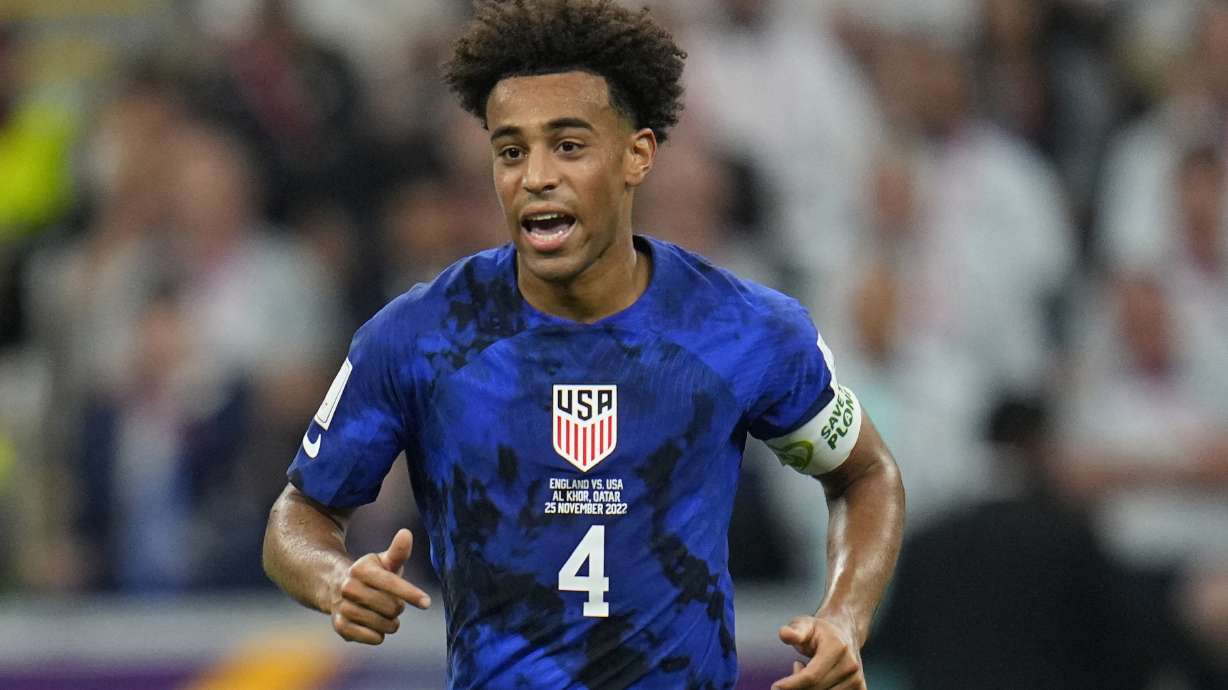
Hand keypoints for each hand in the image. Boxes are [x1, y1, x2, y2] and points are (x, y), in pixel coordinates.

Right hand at [330, 528, 430, 644]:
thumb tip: (406, 533)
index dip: (411, 593)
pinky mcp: (340, 627)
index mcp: (360, 569)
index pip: (391, 583)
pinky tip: (373, 624)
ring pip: (384, 625)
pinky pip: (374, 638)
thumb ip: (398, 551)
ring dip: (390, 622)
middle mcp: (348, 588)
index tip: (427, 603)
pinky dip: (379, 634)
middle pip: (391, 608)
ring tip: (382, 613)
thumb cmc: (372, 574)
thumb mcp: (384, 561)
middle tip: (393, 602)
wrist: (337, 588)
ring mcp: (343, 608)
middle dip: (399, 607)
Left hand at [772, 615, 864, 689]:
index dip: (791, 685)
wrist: (844, 634)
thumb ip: (794, 631)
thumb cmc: (819, 632)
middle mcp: (850, 665)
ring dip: (808, 689)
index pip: (811, 676)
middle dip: (797, 686)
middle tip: (795, 668)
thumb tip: (785, 634)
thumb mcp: (804, 625)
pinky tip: (818, 680)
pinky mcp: (860, 689)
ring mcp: (857, 679)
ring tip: (808, 670)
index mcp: (837, 648)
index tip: (775, 687)